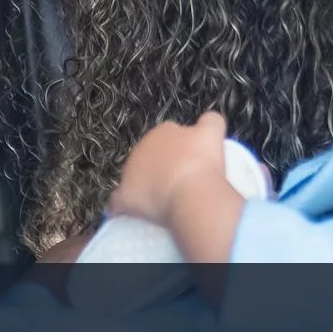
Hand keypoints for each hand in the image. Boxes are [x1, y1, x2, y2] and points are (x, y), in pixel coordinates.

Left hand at [108, 112, 228, 226]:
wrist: (190, 192)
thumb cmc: (202, 161)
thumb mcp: (213, 131)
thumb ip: (210, 120)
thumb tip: (207, 122)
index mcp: (161, 132)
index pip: (168, 134)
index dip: (180, 146)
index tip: (191, 158)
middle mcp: (141, 148)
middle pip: (150, 155)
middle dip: (161, 164)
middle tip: (181, 178)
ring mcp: (129, 172)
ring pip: (134, 176)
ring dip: (145, 184)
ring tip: (165, 197)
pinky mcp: (124, 196)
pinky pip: (119, 201)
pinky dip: (125, 205)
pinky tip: (134, 211)